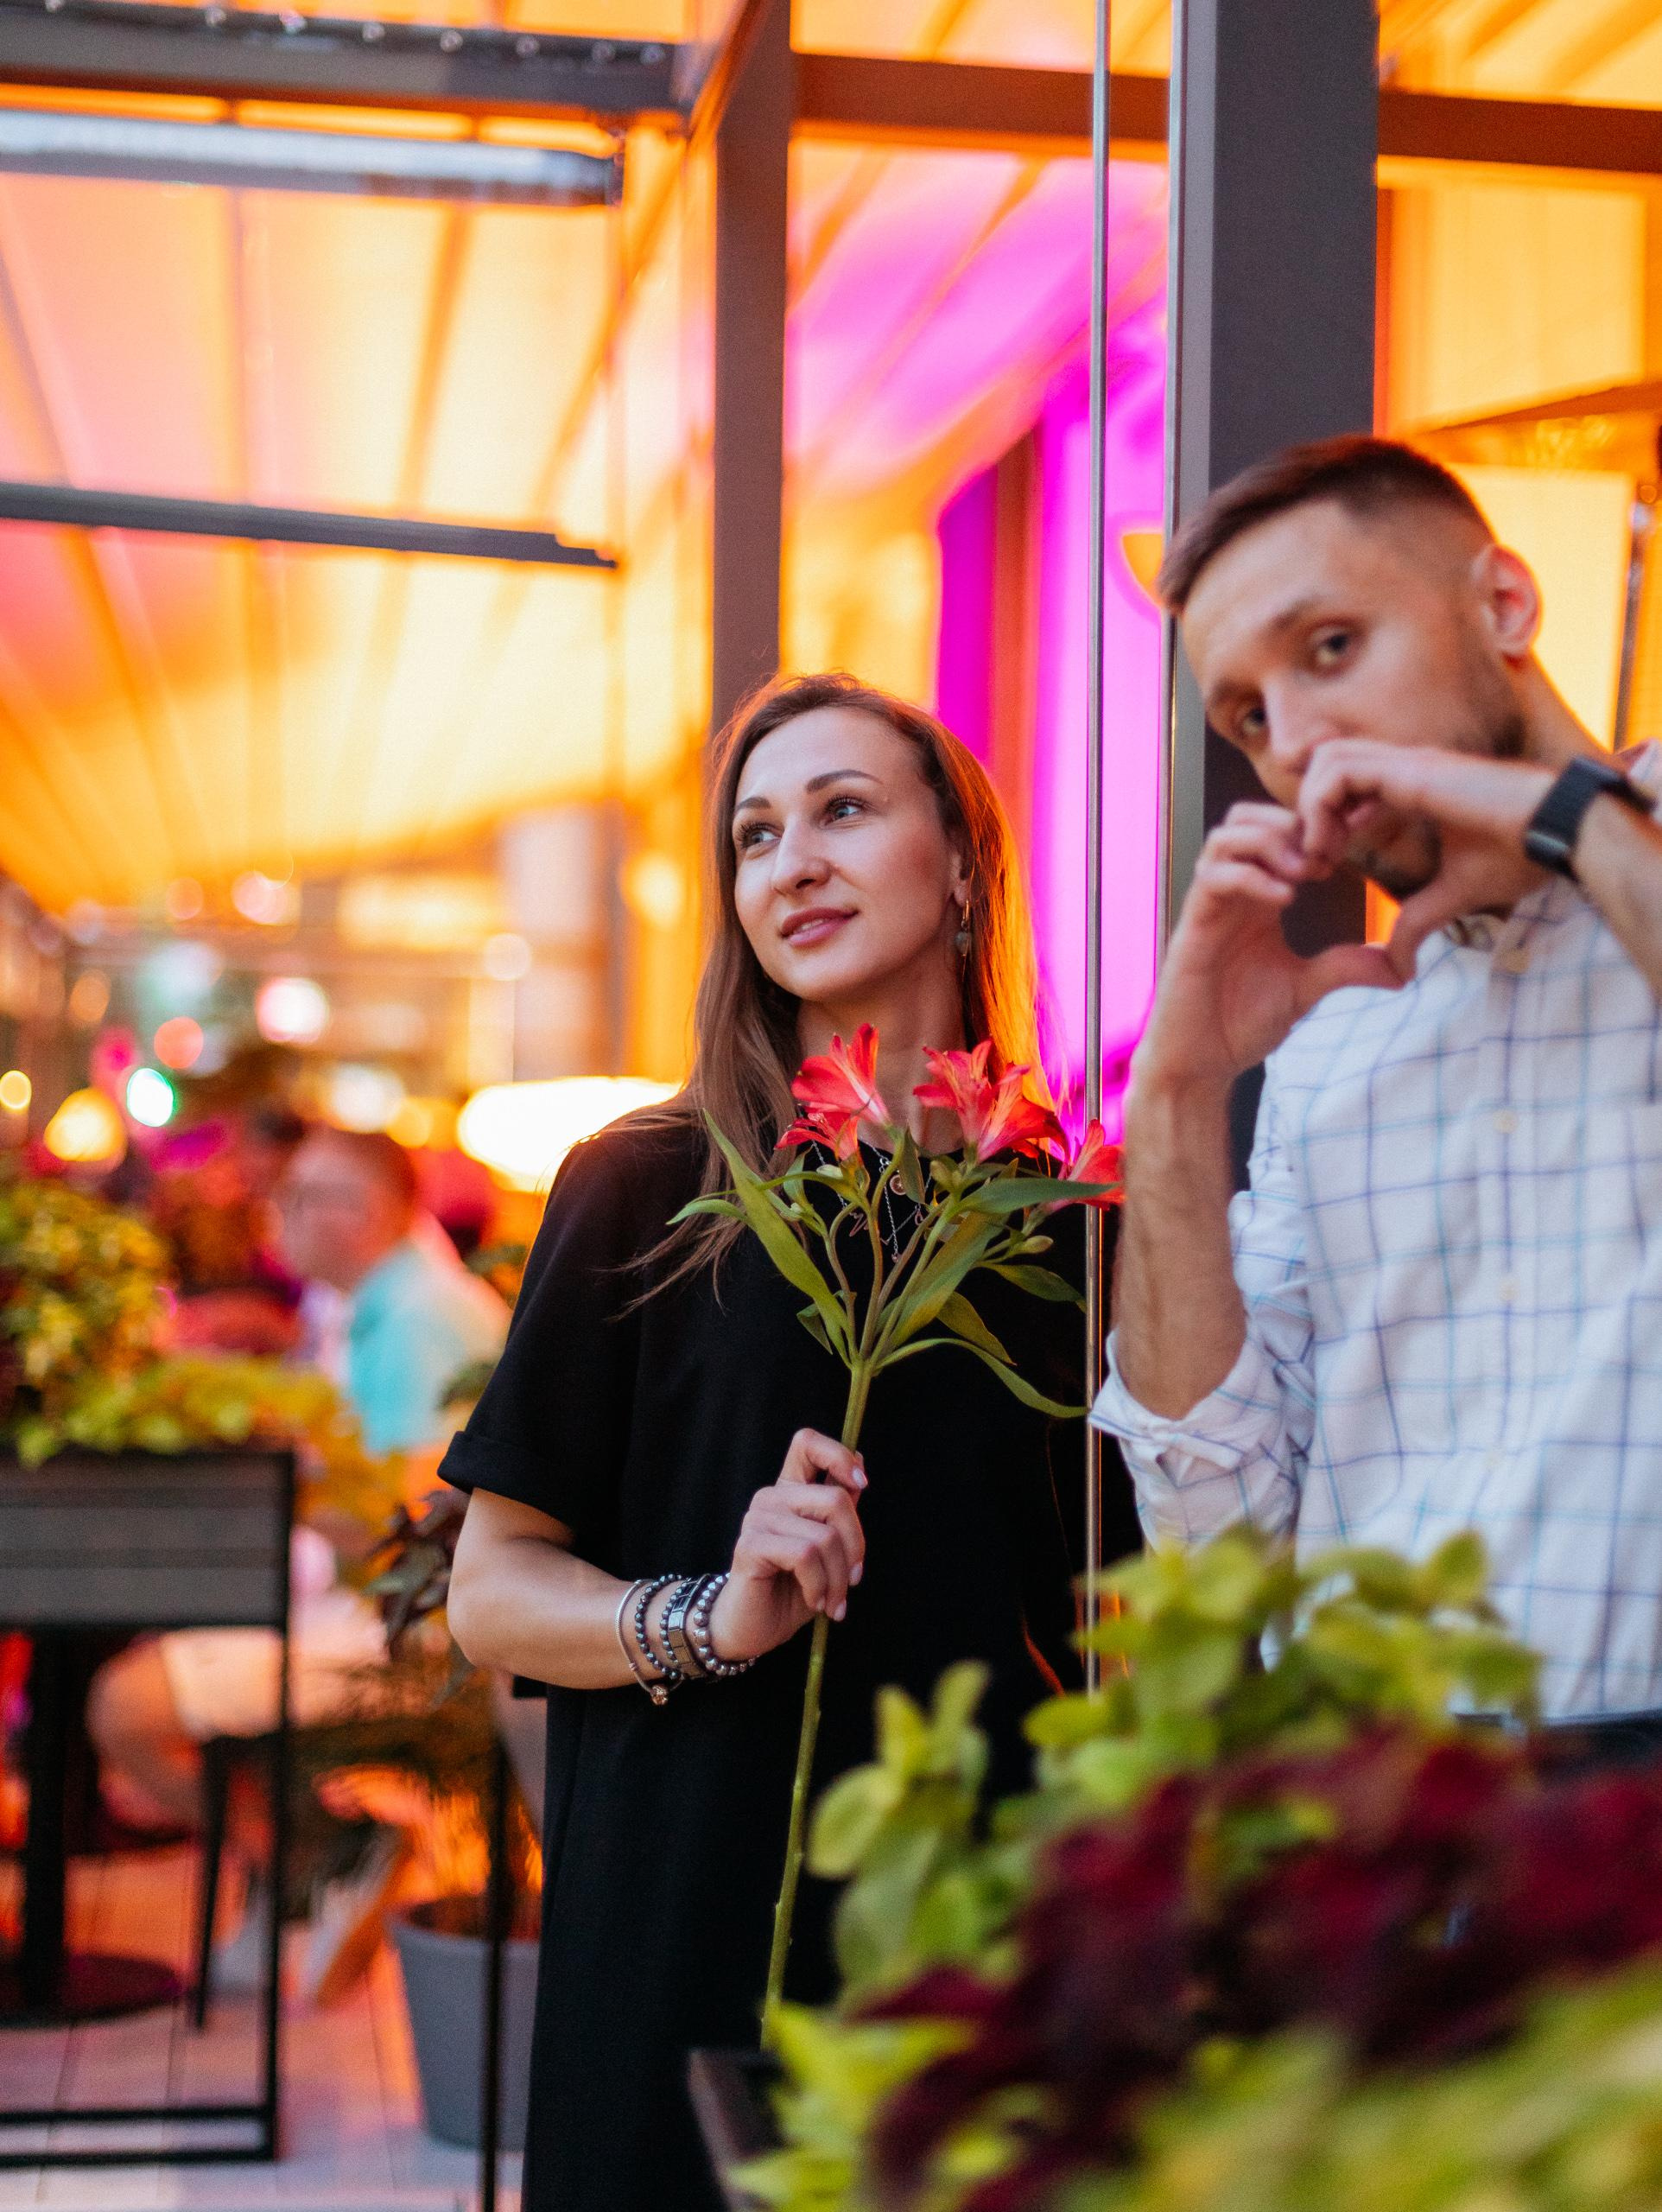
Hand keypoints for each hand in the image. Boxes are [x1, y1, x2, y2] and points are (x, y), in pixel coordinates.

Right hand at [707, 1428, 866, 1661]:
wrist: (755, 1629)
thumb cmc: (792, 1589)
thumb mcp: (828, 1549)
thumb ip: (839, 1511)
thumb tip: (861, 1465)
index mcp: (790, 1491)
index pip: (807, 1444)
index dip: (839, 1455)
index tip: (861, 1484)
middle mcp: (772, 1497)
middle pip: (834, 1498)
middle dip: (856, 1546)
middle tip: (853, 1579)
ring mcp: (758, 1518)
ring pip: (823, 1536)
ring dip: (838, 1578)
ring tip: (833, 1601)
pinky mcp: (751, 1545)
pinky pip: (804, 1556)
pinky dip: (819, 1585)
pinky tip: (816, 1600)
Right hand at [1133, 802, 1402, 1099]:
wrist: (1200, 1064)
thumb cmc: (1240, 1024)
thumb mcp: (1305, 989)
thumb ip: (1344, 968)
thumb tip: (1399, 969)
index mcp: (1254, 899)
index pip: (1271, 832)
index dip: (1309, 829)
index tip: (1346, 854)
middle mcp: (1229, 895)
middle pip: (1243, 818)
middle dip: (1287, 824)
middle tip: (1325, 858)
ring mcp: (1207, 908)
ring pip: (1224, 838)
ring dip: (1268, 843)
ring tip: (1305, 873)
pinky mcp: (1192, 928)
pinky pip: (1212, 879)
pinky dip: (1250, 877)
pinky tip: (1285, 899)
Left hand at [1296, 740, 1551, 977]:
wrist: (1559, 831)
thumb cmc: (1521, 854)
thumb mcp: (1453, 896)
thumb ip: (1419, 924)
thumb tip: (1399, 970)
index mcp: (1415, 786)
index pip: (1348, 783)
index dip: (1327, 821)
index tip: (1328, 867)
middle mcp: (1405, 767)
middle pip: (1328, 764)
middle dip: (1309, 811)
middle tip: (1316, 861)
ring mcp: (1407, 762)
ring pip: (1327, 760)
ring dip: (1310, 809)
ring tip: (1321, 856)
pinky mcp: (1409, 768)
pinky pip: (1340, 772)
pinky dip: (1320, 806)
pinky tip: (1332, 847)